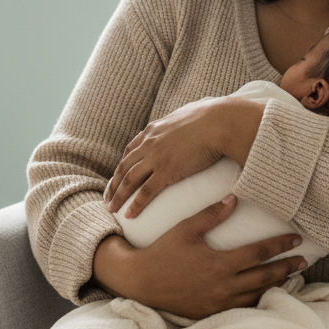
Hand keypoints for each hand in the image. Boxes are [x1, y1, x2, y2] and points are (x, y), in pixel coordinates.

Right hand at [92, 196, 306, 318]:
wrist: (140, 282)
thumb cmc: (162, 252)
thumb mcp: (185, 228)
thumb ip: (211, 214)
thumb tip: (234, 198)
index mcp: (219, 263)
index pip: (259, 252)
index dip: (280, 245)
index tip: (296, 238)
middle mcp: (223, 286)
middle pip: (265, 277)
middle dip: (287, 268)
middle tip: (304, 260)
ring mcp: (219, 303)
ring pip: (257, 295)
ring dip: (277, 286)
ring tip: (292, 277)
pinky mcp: (212, 313)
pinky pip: (243, 307)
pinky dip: (258, 300)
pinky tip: (265, 293)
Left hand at [104, 96, 264, 217]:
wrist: (220, 122)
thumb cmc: (212, 117)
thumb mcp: (189, 113)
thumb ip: (183, 120)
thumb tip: (192, 115)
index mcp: (153, 130)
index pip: (131, 150)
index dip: (123, 165)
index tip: (118, 177)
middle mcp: (149, 143)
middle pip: (124, 166)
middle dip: (114, 183)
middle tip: (108, 197)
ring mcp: (156, 157)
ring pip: (129, 180)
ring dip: (118, 196)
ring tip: (112, 209)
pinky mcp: (166, 171)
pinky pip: (146, 192)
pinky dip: (136, 205)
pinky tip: (129, 215)